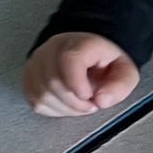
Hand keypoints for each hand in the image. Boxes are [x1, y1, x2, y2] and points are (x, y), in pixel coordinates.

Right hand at [22, 31, 138, 117]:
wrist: (85, 51)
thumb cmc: (103, 62)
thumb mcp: (124, 71)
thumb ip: (120, 86)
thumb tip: (102, 101)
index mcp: (79, 44)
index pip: (68, 59)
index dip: (76, 82)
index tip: (88, 96)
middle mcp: (52, 49)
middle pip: (53, 81)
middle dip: (75, 103)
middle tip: (91, 103)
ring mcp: (36, 63)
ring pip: (42, 94)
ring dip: (65, 108)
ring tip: (79, 103)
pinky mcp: (28, 77)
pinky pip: (36, 101)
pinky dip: (53, 109)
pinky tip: (66, 103)